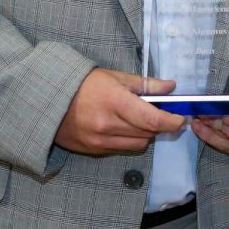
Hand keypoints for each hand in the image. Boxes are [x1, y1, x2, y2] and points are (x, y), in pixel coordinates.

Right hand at [54, 69, 184, 155]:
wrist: (48, 100)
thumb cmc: (83, 84)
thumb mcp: (115, 77)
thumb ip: (145, 84)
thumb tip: (171, 87)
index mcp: (115, 103)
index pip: (153, 120)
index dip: (172, 121)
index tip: (180, 118)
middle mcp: (108, 126)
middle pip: (148, 133)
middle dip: (158, 124)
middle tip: (158, 112)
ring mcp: (100, 141)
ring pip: (137, 144)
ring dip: (144, 134)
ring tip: (136, 118)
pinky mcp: (93, 151)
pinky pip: (121, 149)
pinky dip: (127, 140)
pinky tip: (120, 127)